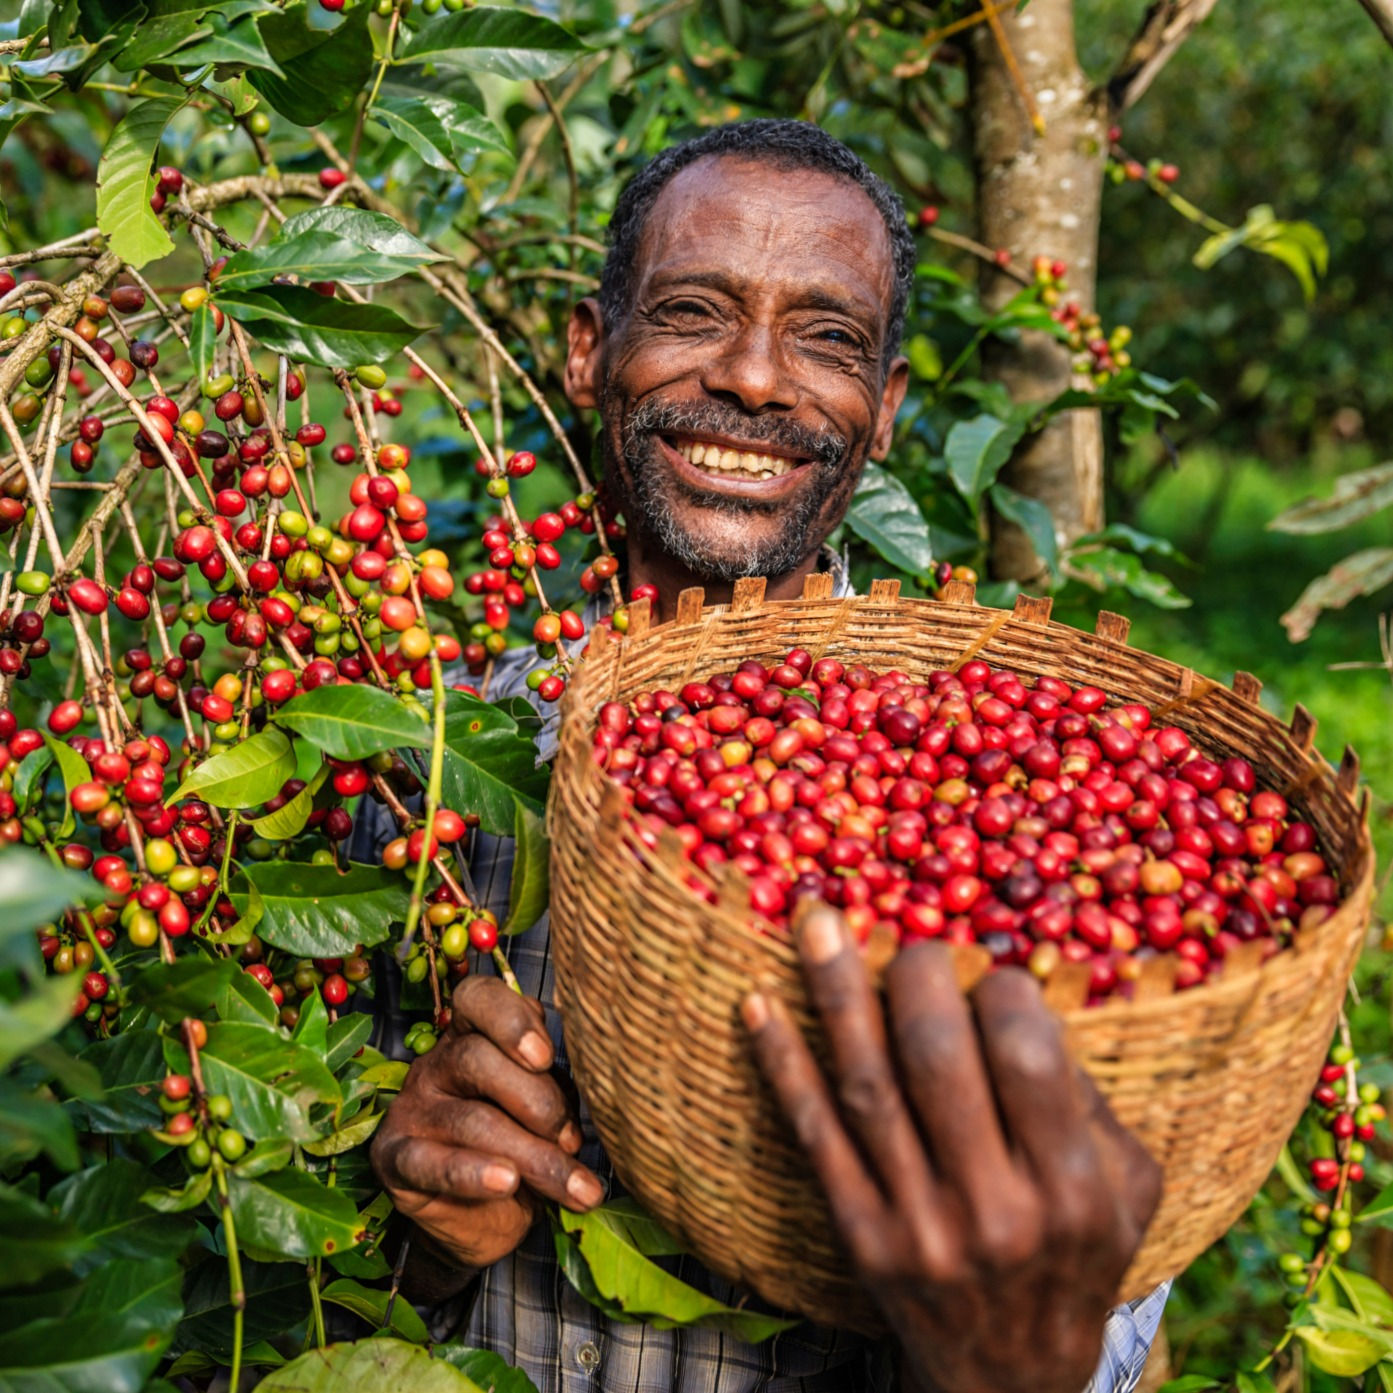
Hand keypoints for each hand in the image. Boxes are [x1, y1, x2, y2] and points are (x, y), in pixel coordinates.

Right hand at [372, 975, 605, 1273]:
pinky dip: (471, 1174)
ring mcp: (412, 1110)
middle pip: (477, 1059)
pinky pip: (429, 1163)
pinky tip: (507, 1182)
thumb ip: (556, 1083)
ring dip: (534, 1155)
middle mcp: (436, 1063)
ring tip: (576, 1186)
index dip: (511, 1019)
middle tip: (574, 1140)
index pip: (478, 998)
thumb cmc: (521, 1142)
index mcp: (472, 1034)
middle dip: (538, 1102)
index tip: (546, 1056)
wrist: (482, 1216)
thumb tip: (599, 1086)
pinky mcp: (395, 1160)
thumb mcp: (545, 1104)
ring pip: (471, 1119)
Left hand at [743, 906, 1161, 1392]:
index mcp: (1070, 1187)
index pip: (1026, 1053)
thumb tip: (1029, 994)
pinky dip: (783, 1064)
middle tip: (912, 944)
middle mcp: (993, 1207)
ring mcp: (917, 1224)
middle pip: (935, 1056)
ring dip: (834, 991)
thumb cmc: (1076, 1257)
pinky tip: (759, 1004)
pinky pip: (814, 1135)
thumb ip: (1092, 1098)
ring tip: (814, 918)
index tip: (991, 976)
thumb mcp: (1125, 1192)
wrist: (1011, 1380)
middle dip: (916, 975)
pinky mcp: (859, 1236)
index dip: (1001, 989)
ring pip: (866, 1084)